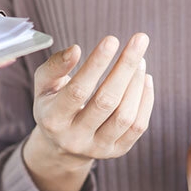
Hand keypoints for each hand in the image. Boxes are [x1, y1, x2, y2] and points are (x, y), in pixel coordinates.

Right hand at [23, 33, 154, 190]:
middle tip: (140, 39)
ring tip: (140, 59)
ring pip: (125, 116)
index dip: (96, 64)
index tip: (112, 40)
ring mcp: (98, 148)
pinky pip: (138, 127)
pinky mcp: (117, 151)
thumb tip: (75, 49)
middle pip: (106, 102)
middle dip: (125, 67)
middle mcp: (75, 137)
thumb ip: (55, 66)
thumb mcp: (44, 85)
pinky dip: (146, 99)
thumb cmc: (53, 105)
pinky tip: (145, 78)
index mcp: (53, 119)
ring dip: (136, 83)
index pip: (78, 89)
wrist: (61, 146)